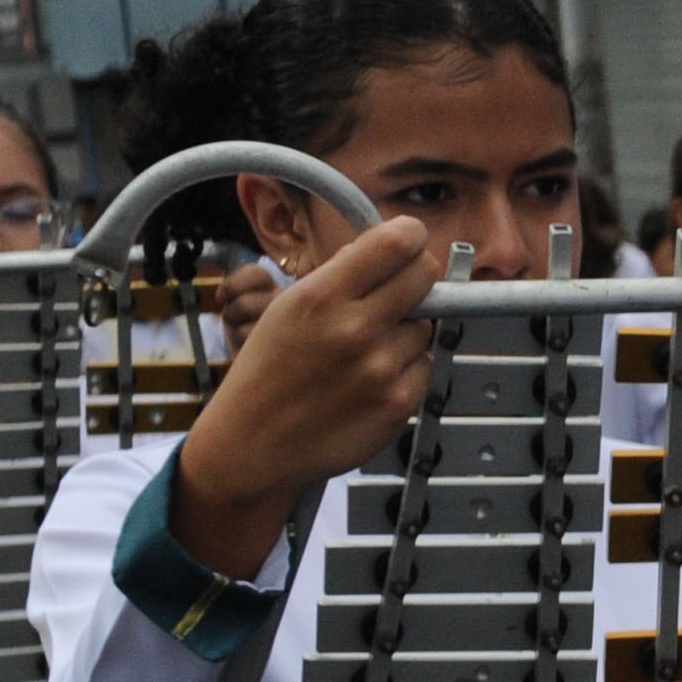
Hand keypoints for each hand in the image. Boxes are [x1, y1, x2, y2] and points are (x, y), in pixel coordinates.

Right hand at [168, 221, 441, 579]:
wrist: (254, 443)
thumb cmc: (270, 371)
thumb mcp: (287, 307)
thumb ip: (341, 274)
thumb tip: (392, 246)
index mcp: (322, 296)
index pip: (399, 243)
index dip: (409, 237)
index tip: (406, 243)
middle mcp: (355, 329)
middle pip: (425, 276)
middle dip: (416, 276)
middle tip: (398, 289)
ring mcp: (382, 369)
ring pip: (426, 324)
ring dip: (406, 329)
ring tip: (365, 350)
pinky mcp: (400, 403)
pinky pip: (425, 364)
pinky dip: (406, 367)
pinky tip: (370, 379)